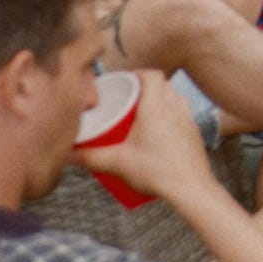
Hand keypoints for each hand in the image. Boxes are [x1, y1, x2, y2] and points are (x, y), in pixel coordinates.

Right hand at [73, 70, 213, 200]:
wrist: (191, 188)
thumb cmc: (158, 172)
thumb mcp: (117, 163)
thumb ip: (89, 157)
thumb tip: (68, 153)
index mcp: (157, 107)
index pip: (151, 74)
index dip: (137, 73)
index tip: (122, 83)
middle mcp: (176, 107)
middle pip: (160, 85)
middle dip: (142, 89)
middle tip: (125, 102)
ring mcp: (188, 118)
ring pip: (172, 98)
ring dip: (157, 102)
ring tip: (138, 117)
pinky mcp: (194, 131)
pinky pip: (180, 113)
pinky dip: (168, 115)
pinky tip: (156, 132)